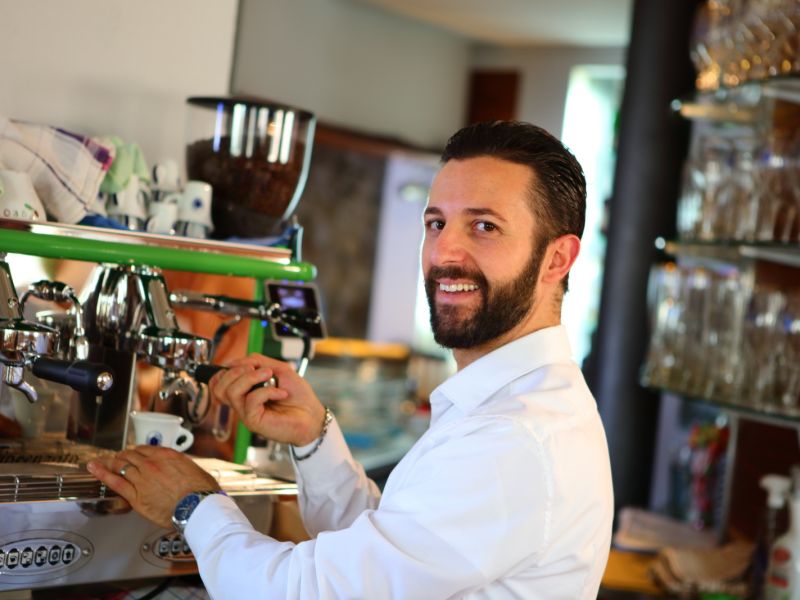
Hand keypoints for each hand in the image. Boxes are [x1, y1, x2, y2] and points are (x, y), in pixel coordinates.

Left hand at [86, 446, 219, 528]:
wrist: (197, 506)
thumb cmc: (201, 491)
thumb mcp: (194, 470)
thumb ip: (181, 467)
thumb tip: (179, 470)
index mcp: (167, 456)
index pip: (145, 449)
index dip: (137, 452)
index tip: (134, 454)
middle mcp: (152, 464)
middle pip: (130, 456)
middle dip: (122, 456)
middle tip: (116, 458)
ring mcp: (142, 479)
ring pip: (121, 466)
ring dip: (110, 463)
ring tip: (100, 462)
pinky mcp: (136, 496)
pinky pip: (116, 482)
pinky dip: (103, 473)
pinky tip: (94, 468)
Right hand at [210, 353, 325, 445]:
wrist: (313, 415)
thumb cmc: (298, 396)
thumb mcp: (278, 369)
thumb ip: (257, 361)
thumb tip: (235, 362)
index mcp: (244, 391)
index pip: (217, 383)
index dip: (225, 370)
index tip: (244, 364)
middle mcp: (242, 403)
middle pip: (219, 388)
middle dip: (236, 371)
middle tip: (258, 369)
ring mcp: (246, 413)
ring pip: (232, 392)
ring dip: (250, 378)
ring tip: (269, 376)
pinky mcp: (254, 422)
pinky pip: (251, 400)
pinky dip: (267, 391)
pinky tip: (281, 393)